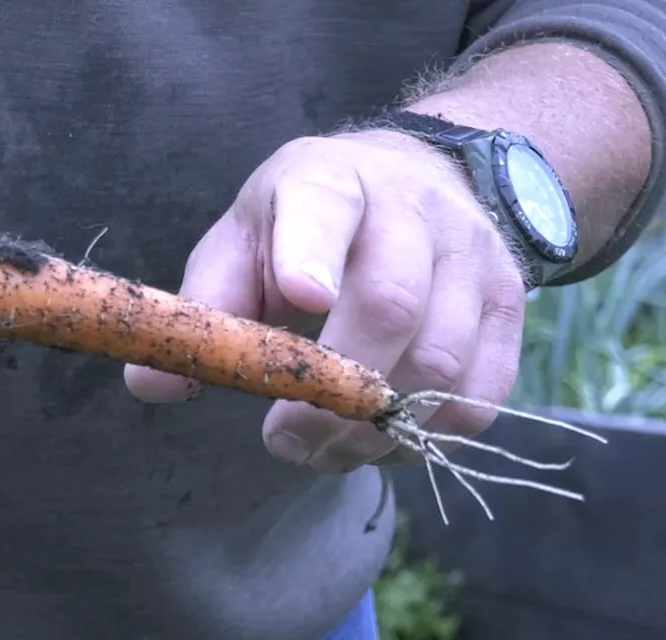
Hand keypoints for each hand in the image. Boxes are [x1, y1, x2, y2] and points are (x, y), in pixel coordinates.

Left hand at [124, 131, 526, 473]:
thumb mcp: (246, 239)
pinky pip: (480, 394)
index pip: (323, 208)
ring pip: (440, 361)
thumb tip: (152, 384)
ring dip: (374, 429)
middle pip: (392, 303)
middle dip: (333, 392)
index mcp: (328, 180)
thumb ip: (205, 306)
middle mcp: (414, 209)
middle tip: (285, 440)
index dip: (311, 254)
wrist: (418, 182)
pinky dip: (426, 434)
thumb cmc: (308, 225)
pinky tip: (381, 437)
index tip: (300, 299)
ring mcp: (475, 256)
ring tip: (326, 450)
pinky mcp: (512, 306)